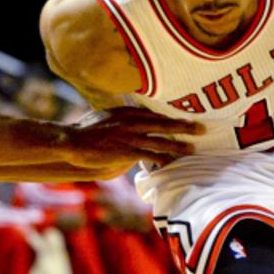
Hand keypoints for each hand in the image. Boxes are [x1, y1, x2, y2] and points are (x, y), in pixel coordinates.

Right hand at [62, 107, 203, 167]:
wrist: (71, 140)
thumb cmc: (85, 129)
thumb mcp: (105, 114)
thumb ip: (120, 115)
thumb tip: (128, 115)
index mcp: (128, 111)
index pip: (155, 114)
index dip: (173, 117)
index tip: (187, 118)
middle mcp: (132, 121)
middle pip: (164, 124)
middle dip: (184, 126)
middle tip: (203, 129)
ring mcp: (130, 136)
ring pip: (160, 140)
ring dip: (178, 145)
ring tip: (192, 149)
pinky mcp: (126, 150)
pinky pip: (149, 155)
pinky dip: (162, 159)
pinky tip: (172, 162)